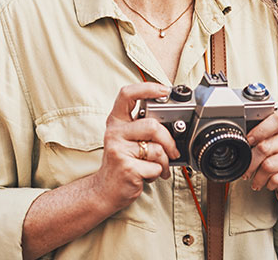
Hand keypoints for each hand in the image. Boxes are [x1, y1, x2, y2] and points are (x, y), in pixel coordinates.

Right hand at [92, 83, 180, 211]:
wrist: (106, 189)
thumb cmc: (122, 162)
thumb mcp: (127, 139)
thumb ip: (143, 127)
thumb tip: (172, 122)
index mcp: (116, 121)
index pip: (127, 94)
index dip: (147, 88)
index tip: (164, 91)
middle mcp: (115, 132)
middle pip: (152, 125)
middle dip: (169, 140)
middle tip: (172, 151)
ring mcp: (119, 149)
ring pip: (157, 149)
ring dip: (165, 162)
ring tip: (159, 167)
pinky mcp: (126, 167)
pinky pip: (155, 167)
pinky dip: (158, 174)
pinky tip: (149, 175)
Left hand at [243, 109, 277, 204]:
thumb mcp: (268, 143)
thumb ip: (257, 139)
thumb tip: (239, 141)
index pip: (276, 120)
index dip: (258, 131)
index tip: (247, 141)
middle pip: (265, 146)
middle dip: (250, 162)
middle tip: (246, 171)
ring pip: (269, 165)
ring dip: (258, 177)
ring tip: (256, 180)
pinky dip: (269, 183)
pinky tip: (269, 184)